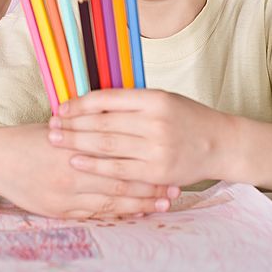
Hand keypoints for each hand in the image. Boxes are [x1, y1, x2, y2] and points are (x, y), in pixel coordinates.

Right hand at [0, 123, 179, 218]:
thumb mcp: (60, 126)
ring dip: (140, 204)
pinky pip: (95, 215)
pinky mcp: (59, 210)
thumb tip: (122, 123)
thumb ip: (90, 129)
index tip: (169, 162)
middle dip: (150, 186)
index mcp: (77, 145)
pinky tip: (134, 214)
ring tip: (163, 204)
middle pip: (121, 181)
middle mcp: (74, 171)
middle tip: (175, 189)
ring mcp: (66, 194)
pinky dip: (117, 215)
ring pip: (112, 202)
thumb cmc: (30, 138)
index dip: (146, 161)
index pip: (120, 155)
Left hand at [47, 89, 234, 186]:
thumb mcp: (164, 99)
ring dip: (77, 142)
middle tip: (51, 124)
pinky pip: (119, 169)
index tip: (62, 106)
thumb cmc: (187, 117)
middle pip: (103, 122)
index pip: (109, 98)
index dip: (81, 103)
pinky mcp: (157, 172)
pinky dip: (95, 165)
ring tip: (57, 140)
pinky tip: (77, 160)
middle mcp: (155, 122)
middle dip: (73, 123)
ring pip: (107, 145)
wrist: (220, 143)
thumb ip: (133, 101)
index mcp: (154, 98)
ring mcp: (156, 148)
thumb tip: (93, 102)